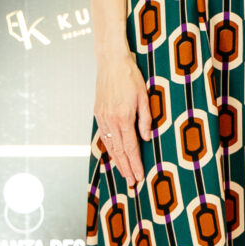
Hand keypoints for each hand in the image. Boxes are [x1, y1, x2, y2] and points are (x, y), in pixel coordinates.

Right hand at [95, 52, 151, 188]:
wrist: (111, 62)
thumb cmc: (131, 76)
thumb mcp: (144, 96)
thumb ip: (146, 119)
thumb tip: (147, 138)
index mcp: (124, 117)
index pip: (131, 147)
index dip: (135, 164)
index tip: (139, 176)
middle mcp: (110, 120)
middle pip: (119, 151)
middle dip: (126, 169)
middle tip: (132, 183)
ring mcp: (102, 117)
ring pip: (109, 146)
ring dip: (117, 161)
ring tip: (123, 174)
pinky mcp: (98, 113)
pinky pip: (103, 136)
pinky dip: (109, 148)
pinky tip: (114, 155)